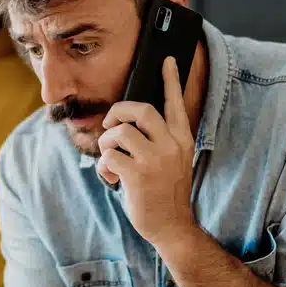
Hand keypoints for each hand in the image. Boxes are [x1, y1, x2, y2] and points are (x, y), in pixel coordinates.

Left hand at [96, 56, 196, 245]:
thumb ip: (159, 140)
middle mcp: (171, 146)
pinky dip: (104, 166)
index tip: (166, 60)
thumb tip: (128, 123)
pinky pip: (109, 156)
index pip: (175, 104)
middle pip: (141, 110)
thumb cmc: (165, 192)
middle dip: (119, 112)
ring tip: (111, 158)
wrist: (172, 226)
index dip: (170, 80)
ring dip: (107, 143)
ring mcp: (155, 160)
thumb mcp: (173, 161)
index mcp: (182, 140)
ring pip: (119, 132)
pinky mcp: (138, 175)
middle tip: (111, 125)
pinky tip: (111, 178)